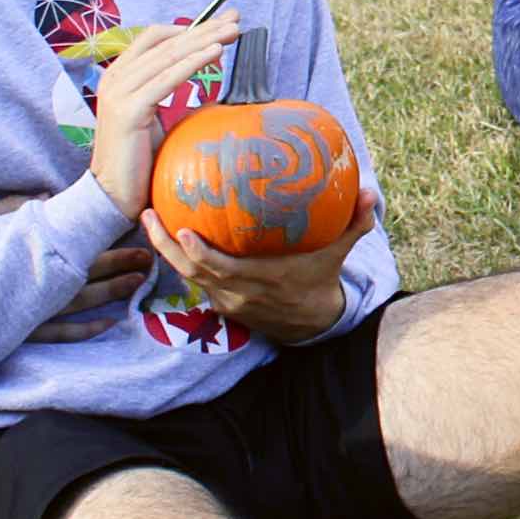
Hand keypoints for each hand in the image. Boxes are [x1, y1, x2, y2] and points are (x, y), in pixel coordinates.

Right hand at [0, 192, 154, 318]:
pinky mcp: (22, 333)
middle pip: (88, 273)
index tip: (136, 231)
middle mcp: (37, 284)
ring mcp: (32, 312)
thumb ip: (14, 208)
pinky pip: (61, 334)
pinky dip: (85, 330)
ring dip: (112, 293)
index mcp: (30, 254)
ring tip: (139, 284)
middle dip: (120, 265)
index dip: (109, 240)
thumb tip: (47, 196)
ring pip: (81, 303)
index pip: (79, 245)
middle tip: (150, 257)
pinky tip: (108, 325)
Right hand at [85, 16, 238, 220]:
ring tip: (232, 32)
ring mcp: (118, 93)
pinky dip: (192, 63)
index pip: (156, 38)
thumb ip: (168, 90)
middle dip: (204, 29)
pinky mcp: (128, 111)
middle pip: (166, 42)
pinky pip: (166, 79)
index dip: (190, 28)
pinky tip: (214, 54)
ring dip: (204, 40)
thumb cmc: (138, 158)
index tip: (222, 24)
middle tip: (235, 20)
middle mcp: (115, 78)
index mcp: (119, 75)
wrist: (113, 194)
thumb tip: (203, 76)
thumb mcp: (154, 115)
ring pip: (168, 56)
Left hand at [141, 195, 381, 346]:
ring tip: (149, 218)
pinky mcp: (221, 303)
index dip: (199, 253)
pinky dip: (180, 260)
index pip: (221, 269)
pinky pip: (195, 280)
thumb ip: (354, 225)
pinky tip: (170, 236)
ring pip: (187, 277)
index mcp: (260, 281)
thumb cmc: (320, 282)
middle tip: (148, 213)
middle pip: (190, 271)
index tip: (182, 230)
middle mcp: (236, 293)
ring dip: (164, 251)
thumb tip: (372, 193)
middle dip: (165, 245)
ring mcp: (225, 300)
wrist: (312, 325)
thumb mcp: (338, 254)